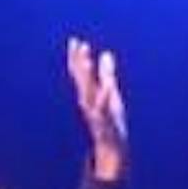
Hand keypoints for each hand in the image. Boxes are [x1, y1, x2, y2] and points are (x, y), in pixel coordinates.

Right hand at [66, 37, 128, 180]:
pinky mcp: (104, 122)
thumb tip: (107, 54)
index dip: (77, 57)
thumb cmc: (111, 119)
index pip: (80, 73)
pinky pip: (103, 109)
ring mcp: (95, 112)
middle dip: (80, 62)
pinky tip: (108, 86)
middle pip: (82, 79)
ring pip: (88, 91)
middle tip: (79, 45)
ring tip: (88, 61)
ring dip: (87, 76)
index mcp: (89, 94)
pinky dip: (104, 98)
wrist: (112, 148)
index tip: (75, 41)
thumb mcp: (111, 94)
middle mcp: (89, 102)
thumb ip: (107, 74)